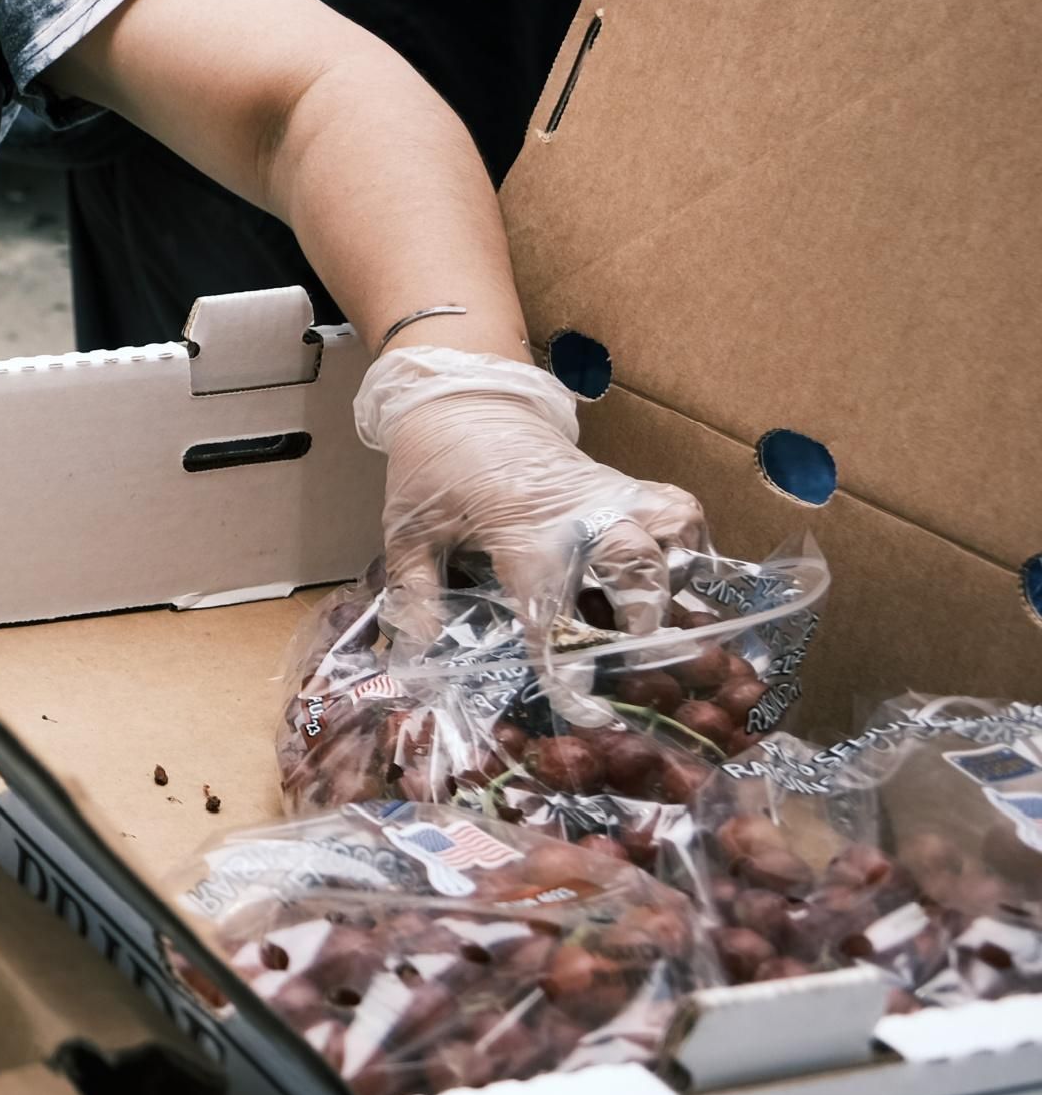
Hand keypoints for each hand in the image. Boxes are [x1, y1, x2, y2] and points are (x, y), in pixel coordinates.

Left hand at [355, 346, 709, 668]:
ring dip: (674, 579)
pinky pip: (678, 511)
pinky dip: (686, 544)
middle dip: (643, 620)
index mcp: (520, 526)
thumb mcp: (408, 530)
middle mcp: (579, 510)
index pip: (550, 603)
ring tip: (661, 620)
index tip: (578, 701)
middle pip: (637, 565)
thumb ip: (416, 594)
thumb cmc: (431, 464)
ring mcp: (609, 493)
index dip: (564, 658)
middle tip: (631, 662)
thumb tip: (418, 656)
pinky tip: (671, 577)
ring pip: (673, 532)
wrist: (460, 392)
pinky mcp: (624, 484)